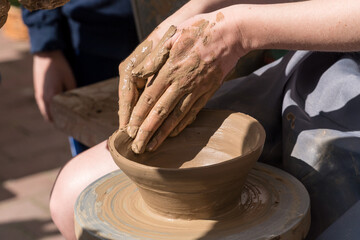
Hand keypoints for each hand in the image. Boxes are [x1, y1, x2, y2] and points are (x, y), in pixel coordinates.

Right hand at [33, 50, 75, 120]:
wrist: (45, 54)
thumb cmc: (60, 67)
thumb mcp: (70, 80)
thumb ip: (72, 93)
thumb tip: (76, 104)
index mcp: (51, 97)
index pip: (55, 117)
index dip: (62, 123)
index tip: (70, 127)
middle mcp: (42, 98)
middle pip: (49, 116)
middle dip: (57, 122)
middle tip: (67, 125)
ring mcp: (38, 95)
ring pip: (44, 111)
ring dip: (52, 116)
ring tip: (63, 119)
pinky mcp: (37, 91)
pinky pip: (43, 105)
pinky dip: (49, 109)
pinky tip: (56, 109)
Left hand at [127, 11, 245, 152]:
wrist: (231, 34)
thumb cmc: (200, 30)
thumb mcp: (173, 36)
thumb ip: (155, 57)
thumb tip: (138, 74)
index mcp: (170, 69)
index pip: (149, 99)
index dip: (138, 117)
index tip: (129, 131)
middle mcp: (181, 83)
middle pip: (160, 113)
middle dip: (147, 132)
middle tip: (137, 148)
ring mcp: (196, 90)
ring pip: (176, 117)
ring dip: (163, 134)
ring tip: (152, 147)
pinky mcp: (207, 92)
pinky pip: (192, 112)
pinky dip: (182, 125)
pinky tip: (173, 134)